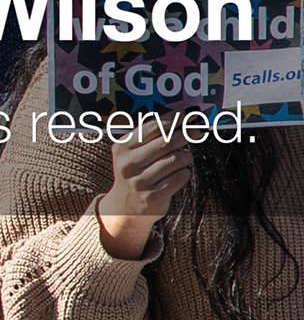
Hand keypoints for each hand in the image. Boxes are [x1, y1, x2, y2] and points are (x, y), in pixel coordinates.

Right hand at [95, 124, 189, 259]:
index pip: (153, 127)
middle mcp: (128, 164)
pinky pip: (180, 177)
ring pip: (177, 159)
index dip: (175, 118)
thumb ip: (152, 136)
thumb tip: (184, 119)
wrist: (125, 206)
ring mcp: (140, 181)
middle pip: (167, 142)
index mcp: (122, 148)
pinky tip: (178, 173)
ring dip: (186, 156)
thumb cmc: (136, 172)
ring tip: (183, 157)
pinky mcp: (153, 196)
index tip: (191, 113)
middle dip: (187, 133)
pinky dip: (184, 172)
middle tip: (198, 130)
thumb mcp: (133, 152)